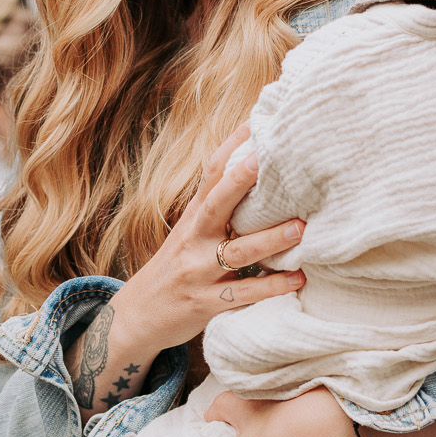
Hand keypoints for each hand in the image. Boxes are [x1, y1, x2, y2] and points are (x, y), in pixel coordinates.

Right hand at [113, 125, 305, 358]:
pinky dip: (270, 288)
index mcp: (193, 217)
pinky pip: (241, 295)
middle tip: (268, 160)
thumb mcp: (190, 232)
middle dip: (240, 181)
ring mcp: (198, 272)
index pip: (212, 174)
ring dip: (269, 240)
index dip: (232, 146)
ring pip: (235, 253)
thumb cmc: (175, 268)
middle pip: (216, 204)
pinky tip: (297, 279)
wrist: (135, 317)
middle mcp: (193, 239)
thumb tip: (255, 173)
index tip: (257, 120)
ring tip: (300, 228)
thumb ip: (219, 207)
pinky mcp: (205, 303)